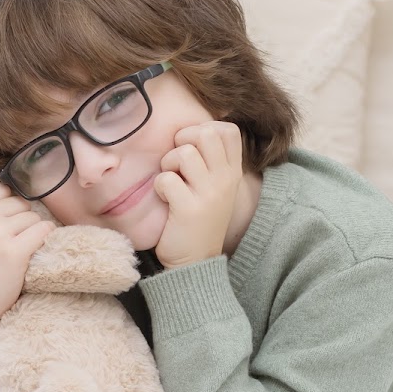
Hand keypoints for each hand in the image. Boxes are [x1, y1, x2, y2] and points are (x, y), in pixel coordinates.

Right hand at [0, 183, 54, 374]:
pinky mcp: (14, 251)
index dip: (6, 208)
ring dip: (31, 232)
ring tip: (16, 251)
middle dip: (19, 220)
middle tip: (8, 244)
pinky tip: (34, 251)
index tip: (1, 229)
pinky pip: (43, 229)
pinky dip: (44, 238)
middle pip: (18, 202)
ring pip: (32, 216)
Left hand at [153, 122, 243, 268]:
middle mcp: (225, 180)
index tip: (192, 148)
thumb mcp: (216, 189)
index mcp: (232, 173)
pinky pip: (167, 179)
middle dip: (183, 141)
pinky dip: (159, 186)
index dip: (203, 129)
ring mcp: (209, 194)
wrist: (196, 262)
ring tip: (171, 181)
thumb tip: (192, 131)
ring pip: (184, 153)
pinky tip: (165, 199)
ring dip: (169, 164)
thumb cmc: (199, 220)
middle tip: (177, 162)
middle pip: (206, 133)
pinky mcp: (189, 209)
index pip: (228, 130)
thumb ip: (211, 161)